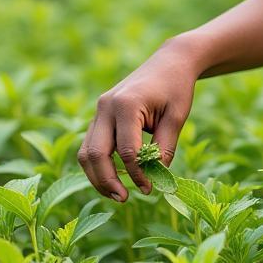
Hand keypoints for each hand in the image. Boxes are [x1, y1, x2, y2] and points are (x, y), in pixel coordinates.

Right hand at [78, 41, 196, 200]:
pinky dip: (98, 165)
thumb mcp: (177, 118)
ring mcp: (99, 110)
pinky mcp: (100, 115)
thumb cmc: (176, 89)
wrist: (169, 62)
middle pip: (95, 154)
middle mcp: (106, 107)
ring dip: (97, 177)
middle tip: (124, 199)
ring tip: (117, 195)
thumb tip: (155, 178)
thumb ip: (164, 148)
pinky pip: (91, 145)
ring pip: (86, 152)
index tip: (150, 189)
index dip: (137, 174)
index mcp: (126, 105)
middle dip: (107, 181)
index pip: (126, 151)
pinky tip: (113, 179)